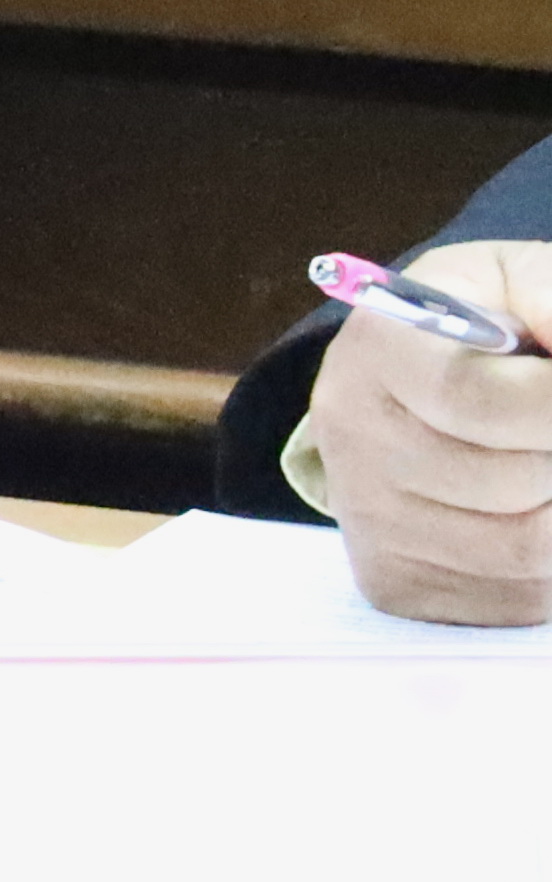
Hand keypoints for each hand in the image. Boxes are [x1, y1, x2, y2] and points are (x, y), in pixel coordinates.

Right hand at [305, 239, 551, 624]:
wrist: (409, 388)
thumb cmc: (486, 329)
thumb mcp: (520, 283)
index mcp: (377, 346)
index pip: (476, 402)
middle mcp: (350, 432)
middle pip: (512, 481)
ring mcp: (366, 516)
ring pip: (525, 549)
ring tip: (548, 469)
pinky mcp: (392, 581)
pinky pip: (512, 598)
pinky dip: (551, 568)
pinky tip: (534, 514)